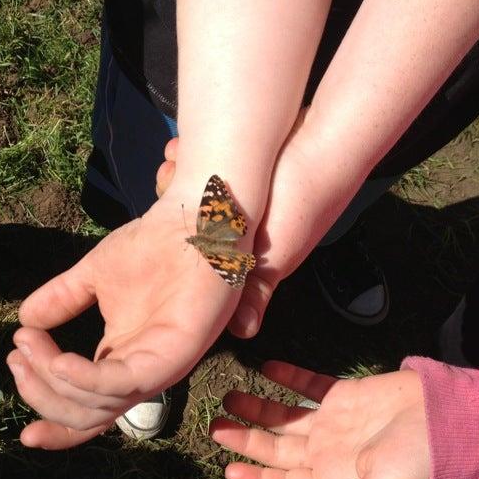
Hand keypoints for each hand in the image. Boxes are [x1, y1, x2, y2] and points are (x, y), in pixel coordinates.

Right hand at [9, 194, 246, 448]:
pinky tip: (58, 361)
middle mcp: (141, 372)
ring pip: (100, 405)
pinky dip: (86, 379)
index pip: (89, 410)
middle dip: (41, 395)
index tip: (22, 432)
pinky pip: (126, 383)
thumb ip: (60, 301)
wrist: (189, 220)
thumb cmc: (150, 246)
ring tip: (28, 346)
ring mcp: (160, 367)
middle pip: (86, 415)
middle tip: (16, 356)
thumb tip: (23, 321)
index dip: (55, 423)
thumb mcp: (91, 276)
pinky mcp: (175, 356)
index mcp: (123, 360)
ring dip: (53, 382)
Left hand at [157, 119, 358, 338]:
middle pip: (183, 213)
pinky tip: (178, 146)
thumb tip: (244, 332)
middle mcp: (230, 218)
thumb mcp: (276, 260)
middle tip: (164, 175)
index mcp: (234, 246)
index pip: (191, 247)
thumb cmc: (300, 212)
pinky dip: (187, 153)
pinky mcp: (236, 160)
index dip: (170, 236)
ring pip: (187, 184)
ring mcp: (233, 188)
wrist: (324, 152)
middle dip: (170, 194)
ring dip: (177, 171)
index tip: (154, 221)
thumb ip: (255, 291)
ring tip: (171, 157)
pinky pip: (199, 160)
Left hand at [209, 361, 428, 478]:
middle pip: (278, 448)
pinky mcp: (348, 394)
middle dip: (246, 439)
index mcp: (334, 478)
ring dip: (259, 408)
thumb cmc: (421, 458)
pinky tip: (267, 368)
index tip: (227, 470)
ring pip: (287, 416)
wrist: (452, 418)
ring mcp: (336, 422)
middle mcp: (329, 451)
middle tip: (215, 427)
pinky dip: (289, 377)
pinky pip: (311, 385)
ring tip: (230, 397)